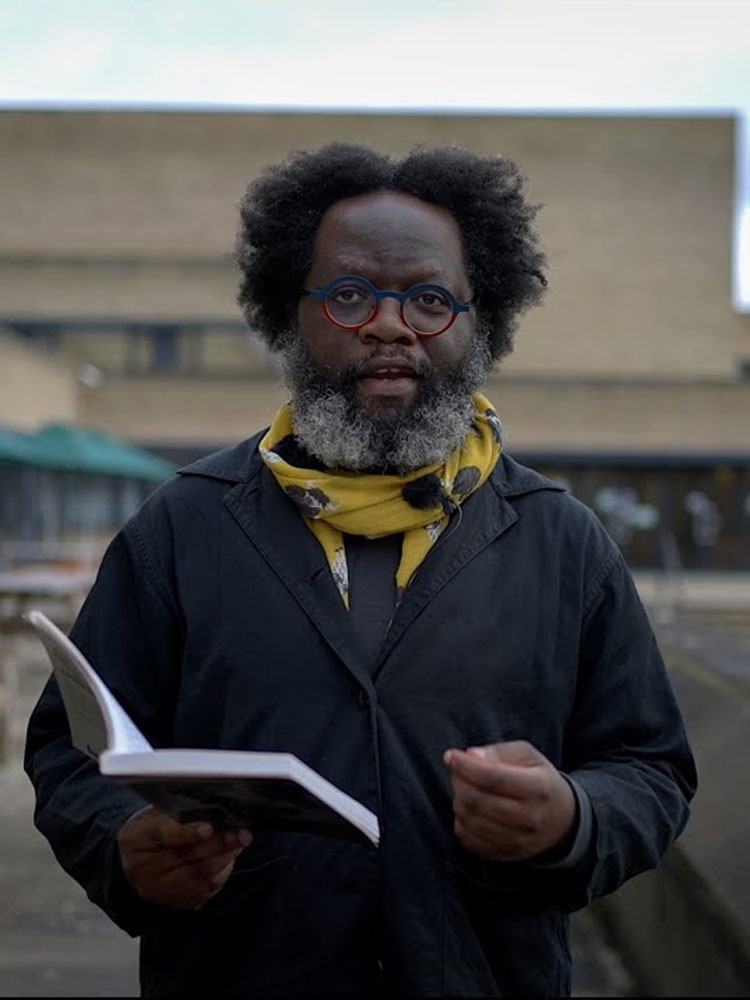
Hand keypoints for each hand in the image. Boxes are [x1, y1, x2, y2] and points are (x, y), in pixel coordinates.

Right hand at [117, 806, 252, 909]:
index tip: (209, 828)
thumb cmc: (154, 827)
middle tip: (242, 834)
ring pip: (199, 877)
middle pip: (185, 858)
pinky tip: (229, 858)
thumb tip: (214, 810)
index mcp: (135, 838)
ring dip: (225, 859)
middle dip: (219, 845)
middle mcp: (143, 869)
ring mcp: (157, 890)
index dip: (187, 833)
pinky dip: (222, 873)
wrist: (138, 859)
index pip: (162, 835)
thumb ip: (181, 811)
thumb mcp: (158, 812)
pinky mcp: (173, 903)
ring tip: (239, 841)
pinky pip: (204, 891)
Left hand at [443, 740, 575, 862]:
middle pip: (478, 801)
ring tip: (465, 788)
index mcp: (538, 788)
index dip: (466, 766)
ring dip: (458, 800)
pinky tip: (468, 809)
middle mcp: (530, 818)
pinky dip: (461, 822)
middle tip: (458, 771)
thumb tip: (471, 755)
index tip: (451, 756)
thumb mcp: (527, 756)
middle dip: (459, 782)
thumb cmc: (539, 781)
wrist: (562, 821)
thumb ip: (499, 752)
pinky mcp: (505, 855)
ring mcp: (518, 841)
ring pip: (470, 820)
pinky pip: (469, 840)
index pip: (494, 778)